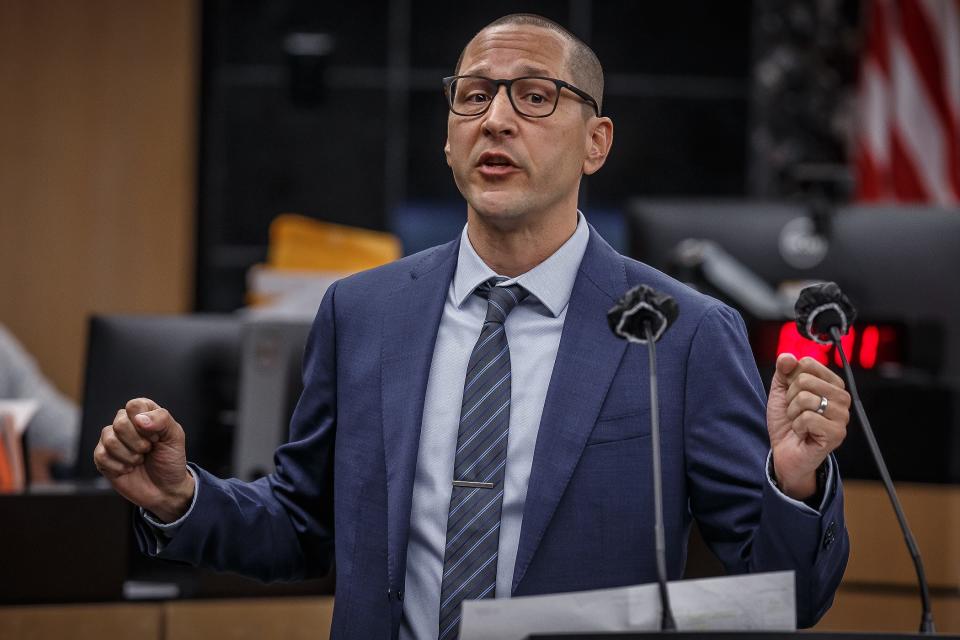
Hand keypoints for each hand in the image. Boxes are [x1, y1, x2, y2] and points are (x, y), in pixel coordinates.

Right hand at [93, 397, 194, 522]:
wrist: (165, 489)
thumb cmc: (171, 459)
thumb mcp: (175, 437)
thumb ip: (162, 420)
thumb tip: (138, 419)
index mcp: (143, 412)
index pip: (134, 406)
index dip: (145, 424)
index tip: (156, 437)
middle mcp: (125, 423)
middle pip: (120, 423)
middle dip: (138, 443)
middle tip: (148, 450)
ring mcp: (111, 440)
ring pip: (109, 440)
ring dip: (130, 456)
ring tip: (139, 460)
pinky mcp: (102, 457)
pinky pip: (101, 456)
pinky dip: (119, 466)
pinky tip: (129, 469)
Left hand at [766, 354, 849, 500]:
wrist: (784, 452)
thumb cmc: (787, 422)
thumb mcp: (781, 391)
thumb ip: (784, 371)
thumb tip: (787, 357)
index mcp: (832, 384)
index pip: (808, 364)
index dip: (791, 379)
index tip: (793, 394)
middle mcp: (842, 398)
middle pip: (805, 380)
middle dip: (790, 397)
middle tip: (794, 411)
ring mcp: (842, 417)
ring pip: (805, 398)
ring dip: (793, 413)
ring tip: (799, 422)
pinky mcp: (837, 434)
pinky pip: (807, 418)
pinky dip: (797, 426)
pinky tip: (803, 433)